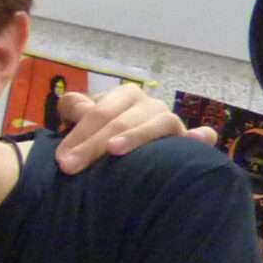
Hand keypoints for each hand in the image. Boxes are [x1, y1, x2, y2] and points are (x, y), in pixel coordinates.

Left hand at [51, 82, 212, 170]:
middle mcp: (149, 105)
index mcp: (124, 96)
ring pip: (157, 124)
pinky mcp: (185, 139)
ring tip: (114, 150)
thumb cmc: (97, 132)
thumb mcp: (79, 118)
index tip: (61, 159)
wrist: (118, 144)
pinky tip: (196, 141)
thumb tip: (79, 107)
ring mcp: (169, 120)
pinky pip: (201, 136)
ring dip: (136, 136)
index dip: (78, 135)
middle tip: (70, 167)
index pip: (100, 113)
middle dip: (92, 145)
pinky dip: (200, 137)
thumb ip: (75, 109)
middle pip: (121, 122)